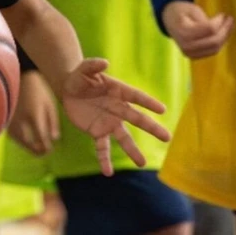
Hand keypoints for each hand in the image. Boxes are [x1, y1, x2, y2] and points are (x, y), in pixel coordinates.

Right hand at [8, 71, 59, 154]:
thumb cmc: (37, 87)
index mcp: (34, 116)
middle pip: (28, 143)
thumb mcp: (49, 102)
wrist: (19, 74)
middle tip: (44, 152)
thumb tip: (55, 139)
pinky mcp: (4, 117)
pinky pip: (12, 134)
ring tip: (35, 147)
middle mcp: (21, 120)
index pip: (41, 139)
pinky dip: (19, 139)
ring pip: (18, 140)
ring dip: (27, 146)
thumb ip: (53, 121)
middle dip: (37, 150)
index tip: (51, 149)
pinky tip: (24, 138)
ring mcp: (11, 119)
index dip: (46, 147)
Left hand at [60, 58, 169, 175]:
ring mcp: (109, 122)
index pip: (136, 97)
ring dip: (132, 150)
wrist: (68, 90)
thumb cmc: (80, 76)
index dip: (148, 102)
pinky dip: (104, 160)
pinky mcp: (97, 132)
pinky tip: (108, 172)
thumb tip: (105, 62)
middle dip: (151, 128)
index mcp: (118, 91)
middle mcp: (117, 108)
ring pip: (123, 137)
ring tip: (142, 164)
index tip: (162, 109)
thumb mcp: (83, 68)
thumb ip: (93, 65)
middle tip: (167, 137)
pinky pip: (102, 148)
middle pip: (137, 119)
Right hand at [162, 1, 233, 58]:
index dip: (219, 22)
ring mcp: (189, 53)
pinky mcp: (193, 56)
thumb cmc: (181, 11)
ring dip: (225, 37)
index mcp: (183, 31)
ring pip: (215, 49)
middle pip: (214, 41)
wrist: (168, 19)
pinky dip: (220, 43)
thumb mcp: (192, 9)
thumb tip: (222, 27)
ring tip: (229, 25)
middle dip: (225, 30)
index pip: (209, 29)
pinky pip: (212, 51)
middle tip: (230, 19)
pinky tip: (223, 33)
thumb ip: (206, 20)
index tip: (223, 14)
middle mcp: (185, 45)